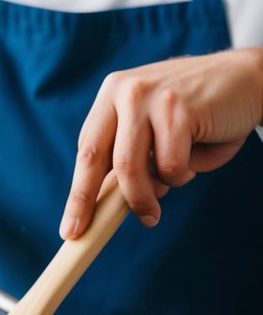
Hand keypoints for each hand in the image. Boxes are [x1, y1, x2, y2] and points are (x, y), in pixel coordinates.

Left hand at [60, 48, 262, 238]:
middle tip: (82, 233)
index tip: (70, 224)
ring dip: (143, 200)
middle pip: (96, 158)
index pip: (87, 150)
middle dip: (86, 202)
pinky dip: (181, 176)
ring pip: (131, 169)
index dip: (77, 190)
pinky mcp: (177, 109)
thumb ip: (134, 162)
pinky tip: (194, 158)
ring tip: (153, 213)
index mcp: (112, 95)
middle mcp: (124, 91)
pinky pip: (169, 166)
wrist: (250, 80)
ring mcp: (149, 97)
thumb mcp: (157, 134)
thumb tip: (109, 204)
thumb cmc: (202, 115)